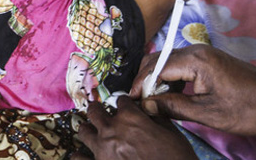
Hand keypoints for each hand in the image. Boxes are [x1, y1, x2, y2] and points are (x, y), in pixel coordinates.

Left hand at [74, 96, 195, 159]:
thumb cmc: (177, 159)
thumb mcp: (173, 134)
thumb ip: (156, 118)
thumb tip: (148, 109)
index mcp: (131, 119)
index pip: (121, 101)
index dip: (124, 104)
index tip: (125, 106)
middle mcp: (112, 130)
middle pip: (95, 111)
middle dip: (98, 110)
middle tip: (99, 112)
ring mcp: (102, 149)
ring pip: (84, 131)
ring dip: (88, 130)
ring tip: (90, 132)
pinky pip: (79, 158)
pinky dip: (79, 156)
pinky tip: (80, 155)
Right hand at [131, 44, 255, 135]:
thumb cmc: (248, 109)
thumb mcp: (209, 114)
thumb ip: (174, 107)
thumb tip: (146, 106)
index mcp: (196, 61)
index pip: (156, 68)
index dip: (140, 84)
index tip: (130, 100)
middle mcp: (196, 51)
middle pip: (158, 59)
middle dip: (144, 79)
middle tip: (138, 100)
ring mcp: (202, 53)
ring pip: (167, 61)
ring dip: (156, 79)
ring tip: (152, 100)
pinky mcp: (207, 60)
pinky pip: (179, 65)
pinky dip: (169, 78)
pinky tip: (170, 95)